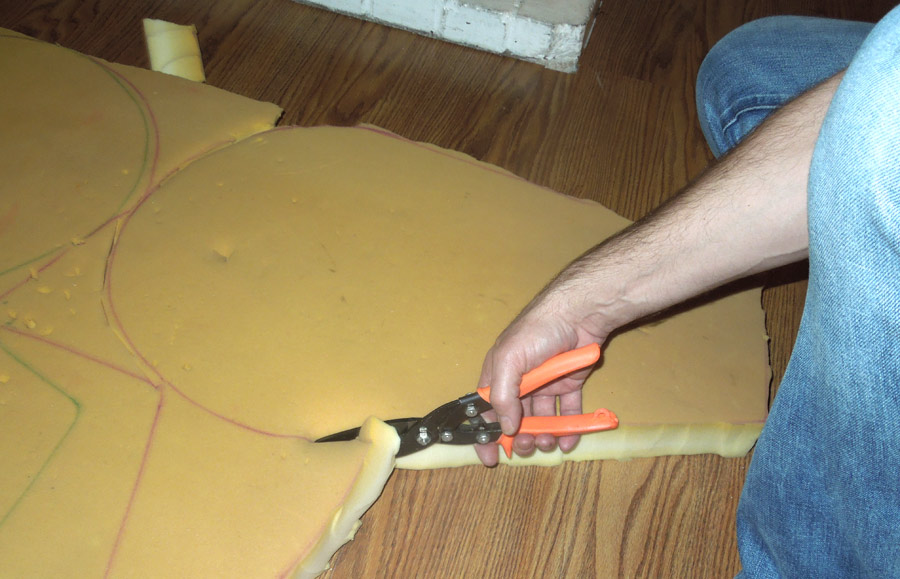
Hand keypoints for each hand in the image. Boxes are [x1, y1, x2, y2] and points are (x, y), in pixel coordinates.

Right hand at [474, 282, 613, 466]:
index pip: (486, 409)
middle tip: (526, 447)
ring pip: (542, 418)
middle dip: (519, 438)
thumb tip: (505, 428)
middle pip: (515, 419)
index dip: (485, 434)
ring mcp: (546, 384)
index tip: (489, 457)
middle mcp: (520, 381)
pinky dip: (569, 428)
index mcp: (498, 374)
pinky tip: (569, 441)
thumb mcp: (509, 361)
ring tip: (549, 443)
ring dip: (544, 435)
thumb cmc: (536, 333)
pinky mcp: (569, 384)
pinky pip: (567, 411)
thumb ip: (503, 396)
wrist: (579, 314)